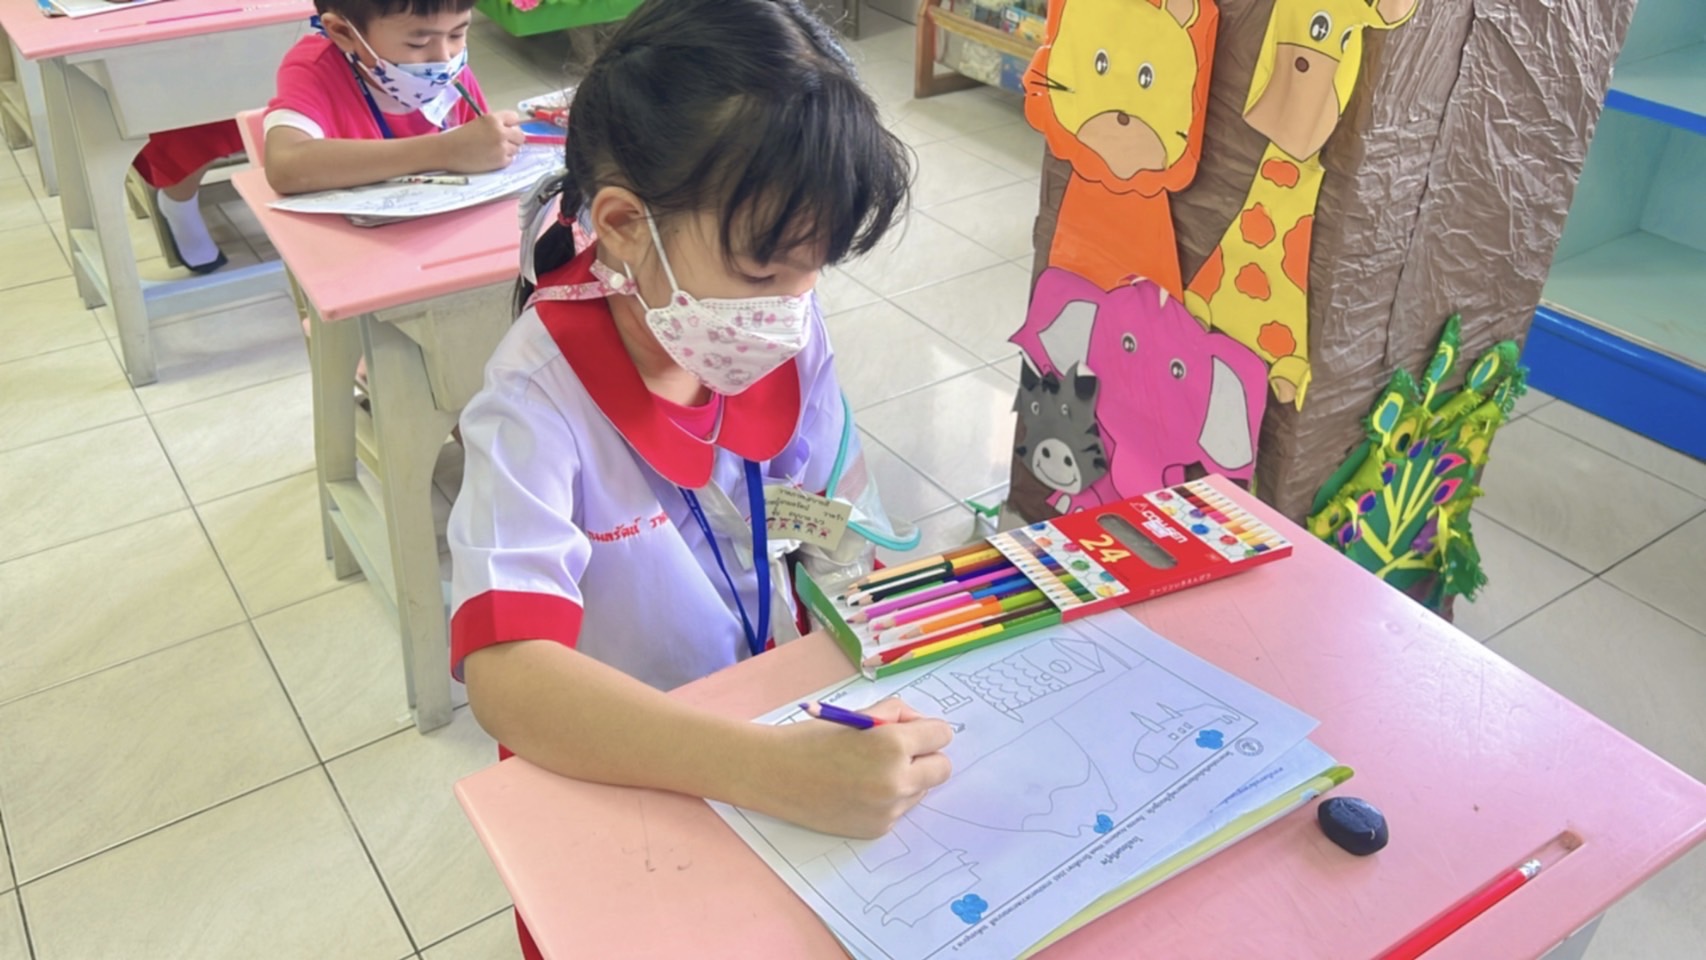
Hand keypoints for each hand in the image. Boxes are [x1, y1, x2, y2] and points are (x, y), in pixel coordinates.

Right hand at [439, 111, 524, 172]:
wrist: (447, 151)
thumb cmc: (460, 136)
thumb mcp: (479, 122)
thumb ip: (495, 124)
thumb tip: (511, 129)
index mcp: (493, 119)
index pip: (515, 118)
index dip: (511, 124)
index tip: (507, 128)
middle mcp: (500, 132)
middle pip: (520, 135)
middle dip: (513, 139)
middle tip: (503, 142)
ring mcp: (501, 147)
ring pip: (517, 149)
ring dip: (509, 150)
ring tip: (494, 150)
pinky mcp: (500, 161)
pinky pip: (510, 160)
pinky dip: (503, 160)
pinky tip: (492, 157)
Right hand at [755, 698, 953, 838]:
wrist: (775, 774)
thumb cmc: (813, 738)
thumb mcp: (859, 715)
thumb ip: (897, 715)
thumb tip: (923, 725)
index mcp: (893, 745)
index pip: (941, 735)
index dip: (927, 730)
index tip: (913, 731)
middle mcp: (896, 781)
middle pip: (942, 769)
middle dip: (926, 757)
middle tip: (899, 751)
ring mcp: (888, 810)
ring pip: (921, 791)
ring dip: (908, 780)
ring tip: (869, 771)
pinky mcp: (877, 829)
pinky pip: (899, 810)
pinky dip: (888, 799)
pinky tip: (858, 790)